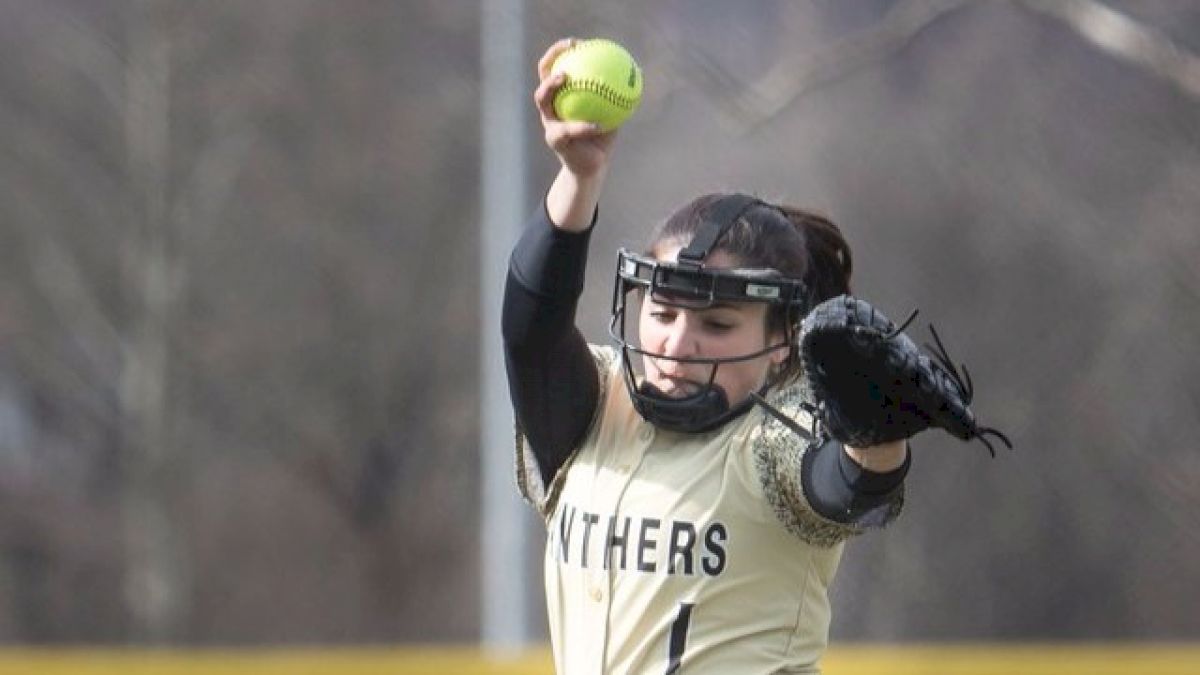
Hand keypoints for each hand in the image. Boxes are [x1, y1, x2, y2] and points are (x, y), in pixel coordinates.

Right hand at [535, 38, 617, 178]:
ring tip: (564, 77)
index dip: (561, 52)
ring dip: (551, 86)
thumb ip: (620, 91)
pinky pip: (568, 130)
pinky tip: (598, 124)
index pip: (556, 68)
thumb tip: (639, 70)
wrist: (592, 165)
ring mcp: (549, 122)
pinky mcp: (555, 140)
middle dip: (551, 59)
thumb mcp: (614, 110)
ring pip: (543, 100)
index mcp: (562, 97)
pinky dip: (582, 126)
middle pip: (543, 76)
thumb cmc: (602, 135)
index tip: (576, 42)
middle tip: (568, 50)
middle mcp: (551, 107)